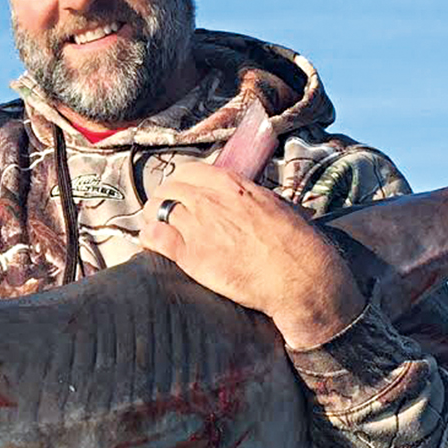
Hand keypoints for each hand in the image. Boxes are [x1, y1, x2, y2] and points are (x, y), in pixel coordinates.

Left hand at [139, 161, 365, 349]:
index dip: (180, 184)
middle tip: (164, 213)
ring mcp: (199, 226)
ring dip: (153, 218)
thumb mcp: (275, 206)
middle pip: (168, 188)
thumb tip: (249, 203)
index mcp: (233, 186)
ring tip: (156, 229)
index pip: (189, 172)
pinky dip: (149, 239)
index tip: (180, 194)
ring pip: (156, 209)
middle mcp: (211, 200)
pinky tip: (151, 244)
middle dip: (163, 199)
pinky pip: (155, 237)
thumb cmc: (296, 245)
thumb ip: (251, 200)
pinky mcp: (191, 255)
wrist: (299, 275)